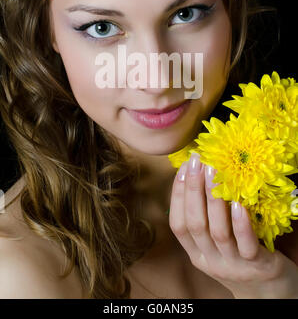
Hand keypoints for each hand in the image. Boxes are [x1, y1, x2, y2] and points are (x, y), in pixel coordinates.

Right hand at [169, 152, 297, 298]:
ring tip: (214, 171)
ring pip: (217, 232)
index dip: (178, 195)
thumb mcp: (218, 243)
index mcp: (197, 254)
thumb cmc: (241, 257)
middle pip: (195, 225)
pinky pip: (246, 245)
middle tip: (196, 161)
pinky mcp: (257, 266)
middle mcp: (210, 261)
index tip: (183, 168)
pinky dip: (240, 224)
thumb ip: (208, 219)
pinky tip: (238, 203)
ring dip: (213, 199)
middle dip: (193, 190)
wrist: (269, 291)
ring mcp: (233, 265)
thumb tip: (200, 177)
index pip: (178, 224)